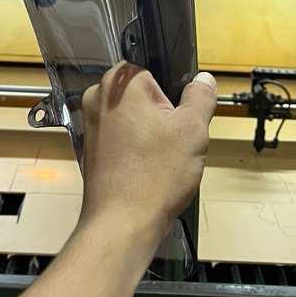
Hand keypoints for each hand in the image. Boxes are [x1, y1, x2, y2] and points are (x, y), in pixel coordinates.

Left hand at [79, 62, 216, 249]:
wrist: (123, 224)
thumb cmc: (154, 176)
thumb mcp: (193, 130)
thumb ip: (200, 97)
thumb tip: (204, 80)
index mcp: (118, 84)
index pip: (153, 72)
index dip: (171, 95)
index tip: (178, 117)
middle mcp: (97, 99)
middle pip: (143, 97)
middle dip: (161, 116)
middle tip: (174, 142)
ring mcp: (91, 126)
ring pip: (134, 120)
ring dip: (150, 135)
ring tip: (161, 160)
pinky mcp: (92, 151)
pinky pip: (123, 141)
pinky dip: (136, 151)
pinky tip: (148, 171)